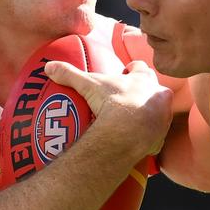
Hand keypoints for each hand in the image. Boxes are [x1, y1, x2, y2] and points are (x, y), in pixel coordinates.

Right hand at [46, 59, 172, 155]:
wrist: (128, 131)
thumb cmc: (111, 103)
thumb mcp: (87, 85)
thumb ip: (70, 74)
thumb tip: (48, 66)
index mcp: (143, 79)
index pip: (141, 68)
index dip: (133, 70)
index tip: (125, 72)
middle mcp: (158, 95)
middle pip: (155, 89)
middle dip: (146, 93)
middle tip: (130, 100)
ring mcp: (162, 117)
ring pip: (160, 113)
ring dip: (150, 116)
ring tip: (134, 123)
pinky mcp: (160, 137)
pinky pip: (156, 137)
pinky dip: (148, 139)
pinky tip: (137, 143)